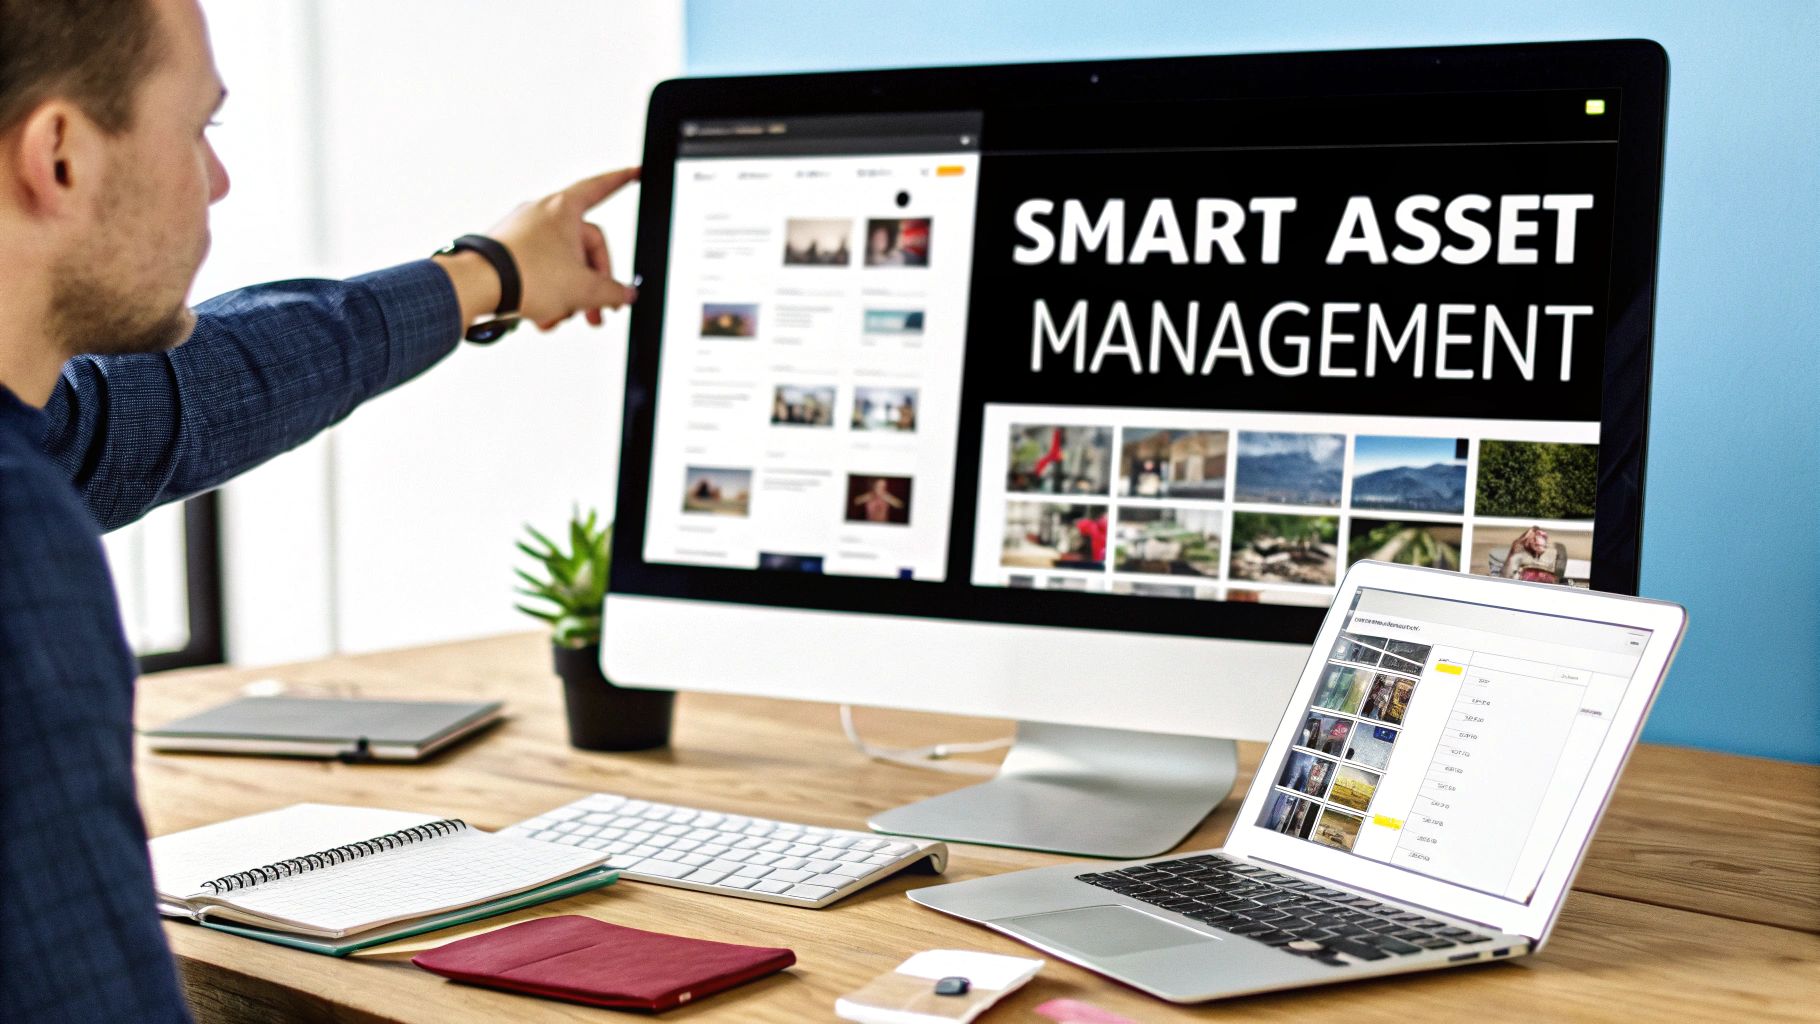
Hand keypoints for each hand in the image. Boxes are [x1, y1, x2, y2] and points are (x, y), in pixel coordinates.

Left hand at [438, 168, 639, 331]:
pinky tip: (543, 316)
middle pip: (583, 247)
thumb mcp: (583, 289)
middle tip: (598, 310)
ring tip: (563, 316)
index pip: (601, 187)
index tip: (635, 173)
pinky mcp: (506, 251)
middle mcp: (542, 214)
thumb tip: (625, 294)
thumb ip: (612, 292)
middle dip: (593, 284)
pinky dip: (545, 293)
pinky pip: (538, 270)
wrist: (476, 286)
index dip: (622, 181)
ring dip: (567, 295)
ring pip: (560, 264)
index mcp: (564, 209)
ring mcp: (521, 231)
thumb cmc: (524, 275)